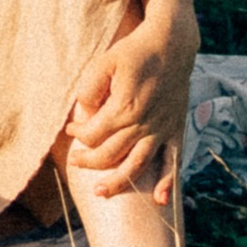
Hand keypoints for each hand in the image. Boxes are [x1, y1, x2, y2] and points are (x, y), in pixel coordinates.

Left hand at [64, 17, 191, 203]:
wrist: (172, 45)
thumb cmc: (134, 51)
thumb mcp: (104, 62)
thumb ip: (90, 88)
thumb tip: (84, 111)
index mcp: (124, 108)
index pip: (93, 134)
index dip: (78, 134)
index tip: (71, 128)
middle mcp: (143, 124)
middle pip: (111, 154)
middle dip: (90, 161)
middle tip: (76, 162)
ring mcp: (161, 130)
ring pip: (137, 165)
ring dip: (119, 182)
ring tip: (100, 192)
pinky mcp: (175, 130)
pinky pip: (172, 162)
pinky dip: (166, 182)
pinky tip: (160, 200)